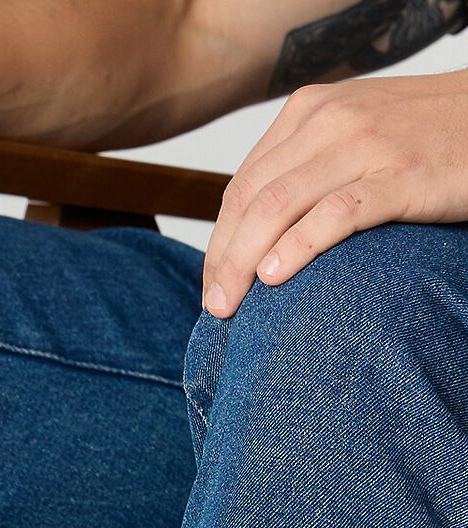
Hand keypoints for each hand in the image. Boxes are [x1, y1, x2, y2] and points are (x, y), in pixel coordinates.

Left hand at [203, 72, 467, 316]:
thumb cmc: (423, 138)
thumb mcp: (353, 136)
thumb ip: (307, 168)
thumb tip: (258, 233)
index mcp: (309, 112)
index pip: (242, 185)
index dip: (219, 242)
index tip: (213, 286)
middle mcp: (330, 122)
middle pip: (252, 199)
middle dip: (224, 259)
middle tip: (215, 308)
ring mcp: (366, 145)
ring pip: (280, 206)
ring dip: (246, 262)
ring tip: (232, 306)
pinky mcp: (401, 175)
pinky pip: (336, 213)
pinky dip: (299, 246)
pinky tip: (275, 278)